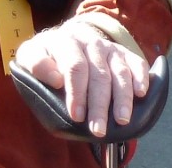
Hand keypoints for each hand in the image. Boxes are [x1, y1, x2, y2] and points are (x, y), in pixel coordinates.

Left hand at [13, 20, 150, 138]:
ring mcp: (109, 47)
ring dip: (122, 98)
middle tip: (98, 129)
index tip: (76, 115)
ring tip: (122, 120)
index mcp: (66, 41)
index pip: (75, 67)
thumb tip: (56, 79)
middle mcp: (90, 41)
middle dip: (99, 104)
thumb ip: (36, 64)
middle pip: (99, 74)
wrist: (64, 42)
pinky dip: (141, 77)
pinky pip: (136, 63)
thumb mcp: (30, 57)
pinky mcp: (123, 53)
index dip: (77, 92)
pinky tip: (142, 93)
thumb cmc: (46, 57)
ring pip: (119, 71)